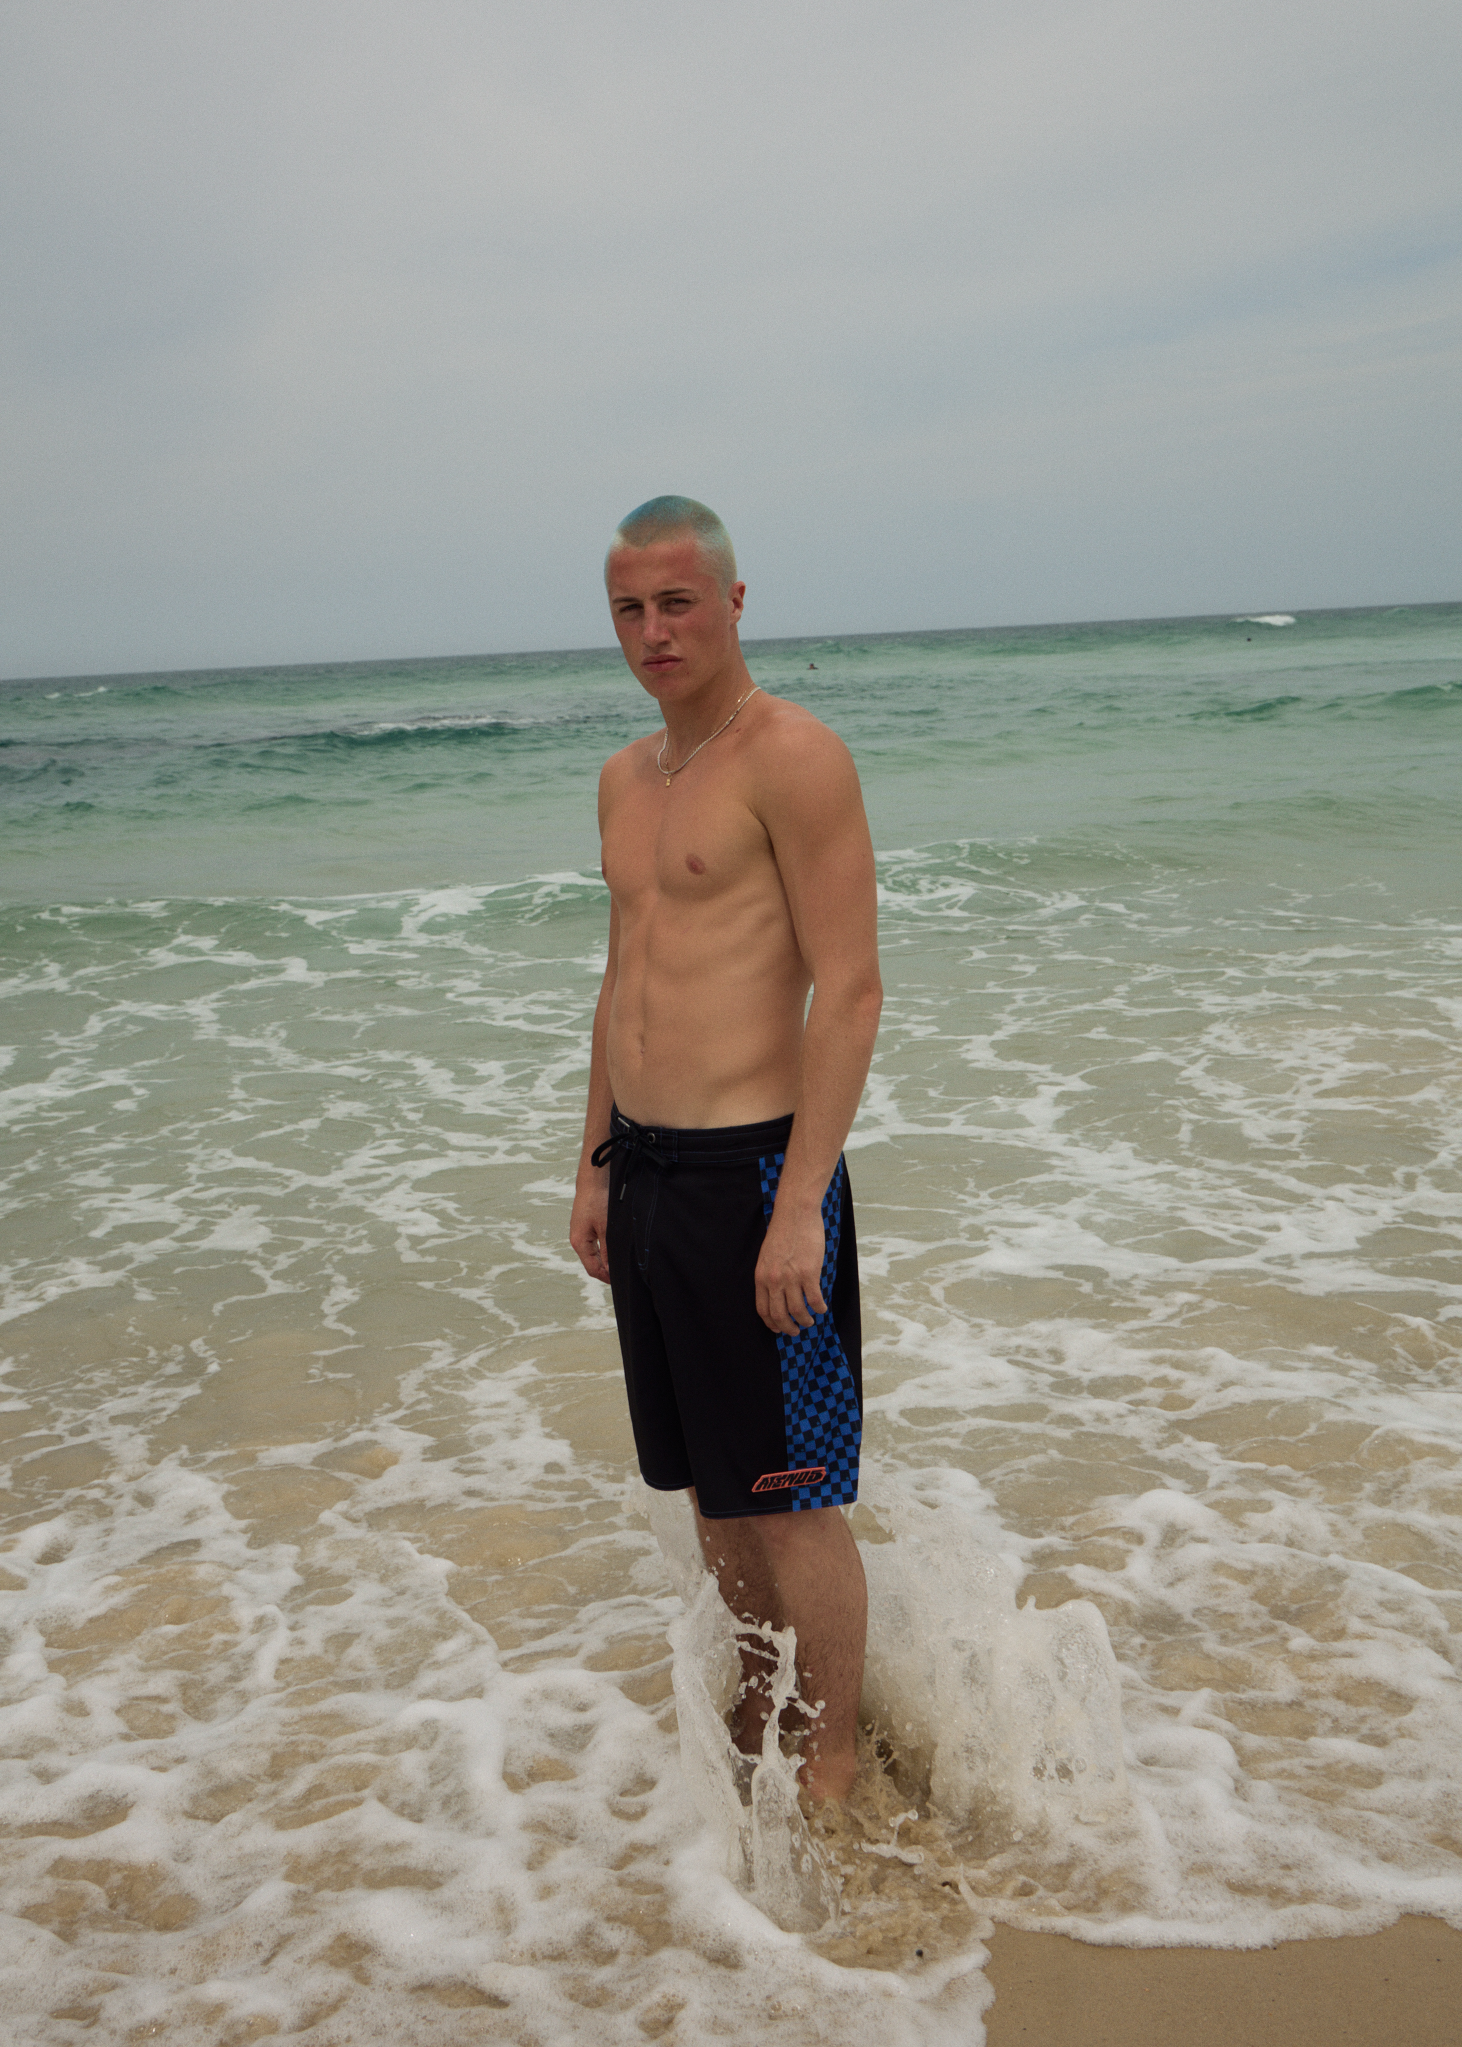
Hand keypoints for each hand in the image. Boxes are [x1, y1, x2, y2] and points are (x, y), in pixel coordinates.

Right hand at [570, 1182, 610, 1282]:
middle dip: (605, 1271)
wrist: (593, 1180)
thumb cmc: (598, 1201)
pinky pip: (593, 1244)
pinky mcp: (584, 1225)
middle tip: (623, 1274)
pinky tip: (613, 1249)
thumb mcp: (606, 1228)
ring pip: (592, 1254)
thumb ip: (607, 1250)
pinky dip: (602, 1250)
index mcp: (579, 1243)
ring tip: (620, 1263)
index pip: (593, 1269)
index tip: (620, 1281)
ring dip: (604, 1261)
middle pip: (592, 1263)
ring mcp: (580, 1232)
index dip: (606, 1278)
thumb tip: (610, 1269)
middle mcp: (577, 1240)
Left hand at [755, 1208, 825, 1334]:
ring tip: (810, 1321)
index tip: (778, 1328)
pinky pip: (814, 1299)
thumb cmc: (783, 1231)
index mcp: (761, 1276)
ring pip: (798, 1311)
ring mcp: (791, 1278)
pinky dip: (819, 1308)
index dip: (771, 1323)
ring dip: (805, 1320)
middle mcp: (774, 1280)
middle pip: (779, 1315)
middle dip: (788, 1328)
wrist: (795, 1213)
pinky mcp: (809, 1273)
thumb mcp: (767, 1256)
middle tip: (795, 1331)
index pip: (763, 1309)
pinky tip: (822, 1308)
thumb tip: (778, 1294)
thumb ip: (770, 1275)